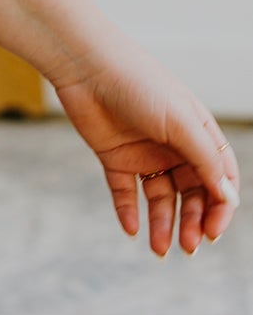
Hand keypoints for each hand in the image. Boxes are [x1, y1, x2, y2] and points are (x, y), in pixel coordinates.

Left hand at [51, 32, 239, 254]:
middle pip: (191, 194)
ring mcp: (144, 153)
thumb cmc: (140, 85)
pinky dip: (129, 213)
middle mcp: (173, 146)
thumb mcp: (181, 123)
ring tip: (161, 248)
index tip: (213, 231)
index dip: (220, 207)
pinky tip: (132, 230)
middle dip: (192, 221)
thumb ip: (205, 161)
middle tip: (188, 246)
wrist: (87, 66)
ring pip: (160, 198)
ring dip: (163, 224)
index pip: (219, 179)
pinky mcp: (115, 157)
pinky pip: (125, 192)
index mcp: (197, 134)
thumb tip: (228, 198)